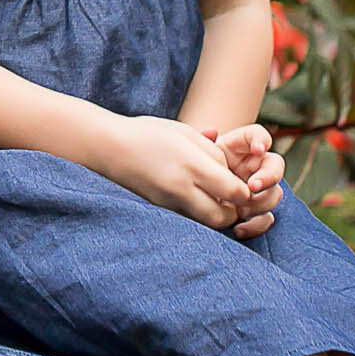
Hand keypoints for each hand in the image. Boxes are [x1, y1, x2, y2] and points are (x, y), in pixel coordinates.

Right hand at [93, 115, 250, 231]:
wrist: (109, 147)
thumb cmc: (149, 134)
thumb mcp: (184, 132)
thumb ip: (213, 151)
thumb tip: (232, 173)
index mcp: (193, 165)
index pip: (235, 191)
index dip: (245, 191)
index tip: (243, 182)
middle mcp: (183, 188)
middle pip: (224, 217)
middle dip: (234, 211)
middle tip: (231, 197)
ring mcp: (170, 202)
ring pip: (207, 223)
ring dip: (216, 214)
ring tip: (213, 197)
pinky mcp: (161, 210)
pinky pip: (190, 219)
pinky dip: (198, 213)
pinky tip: (194, 197)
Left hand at [199, 123, 285, 240]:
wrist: (186, 188)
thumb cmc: (190, 164)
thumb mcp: (194, 152)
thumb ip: (202, 142)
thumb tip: (211, 132)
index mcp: (241, 147)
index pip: (258, 136)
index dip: (262, 140)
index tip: (258, 148)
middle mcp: (254, 167)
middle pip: (275, 167)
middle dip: (268, 177)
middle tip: (252, 186)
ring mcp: (256, 190)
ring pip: (274, 194)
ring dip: (262, 202)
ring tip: (242, 209)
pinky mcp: (253, 212)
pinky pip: (264, 219)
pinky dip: (255, 225)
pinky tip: (239, 228)